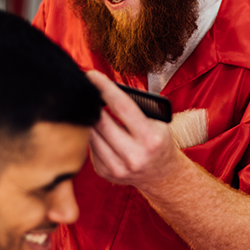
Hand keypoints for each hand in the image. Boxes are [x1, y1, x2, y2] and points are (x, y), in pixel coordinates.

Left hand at [86, 70, 182, 188]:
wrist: (162, 174)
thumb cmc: (158, 141)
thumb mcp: (157, 122)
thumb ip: (135, 107)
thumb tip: (105, 88)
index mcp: (150, 138)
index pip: (122, 106)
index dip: (105, 88)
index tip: (92, 75)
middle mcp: (134, 155)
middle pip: (101, 122)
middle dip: (92, 103)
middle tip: (87, 88)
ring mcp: (118, 167)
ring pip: (92, 135)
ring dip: (90, 119)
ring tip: (92, 108)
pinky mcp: (105, 173)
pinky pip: (90, 147)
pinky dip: (93, 135)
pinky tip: (99, 129)